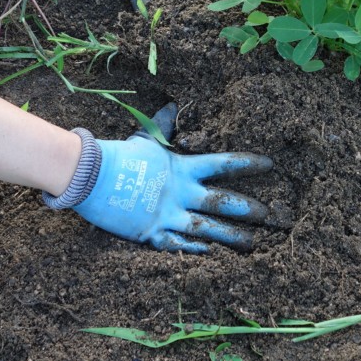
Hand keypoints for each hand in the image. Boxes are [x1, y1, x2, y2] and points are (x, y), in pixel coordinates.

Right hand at [65, 104, 271, 252]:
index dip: (247, 164)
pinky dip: (196, 250)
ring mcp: (168, 215)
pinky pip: (179, 245)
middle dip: (248, 209)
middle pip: (222, 202)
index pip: (222, 164)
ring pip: (207, 229)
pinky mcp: (152, 233)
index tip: (270, 165)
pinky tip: (213, 254)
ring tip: (253, 244)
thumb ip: (165, 125)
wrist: (90, 175)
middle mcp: (181, 193)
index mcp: (182, 168)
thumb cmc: (120, 154)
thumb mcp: (146, 138)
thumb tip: (174, 106)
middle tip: (271, 215)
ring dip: (232, 237)